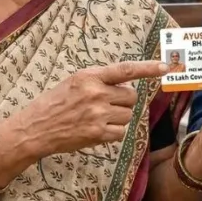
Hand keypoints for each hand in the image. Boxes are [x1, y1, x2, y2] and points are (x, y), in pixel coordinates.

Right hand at [16, 60, 167, 157]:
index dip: (147, 68)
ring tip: (97, 118)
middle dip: (124, 101)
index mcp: (89, 76)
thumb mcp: (74, 81)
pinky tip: (97, 130)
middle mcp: (96, 93)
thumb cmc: (55, 103)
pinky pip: (121, 132)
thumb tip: (126, 83)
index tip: (165, 67)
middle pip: (131, 97)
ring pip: (128, 115)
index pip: (125, 69)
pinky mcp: (98, 133)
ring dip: (118, 118)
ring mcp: (98, 114)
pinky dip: (113, 133)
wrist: (36, 128)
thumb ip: (99, 80)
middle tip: (106, 105)